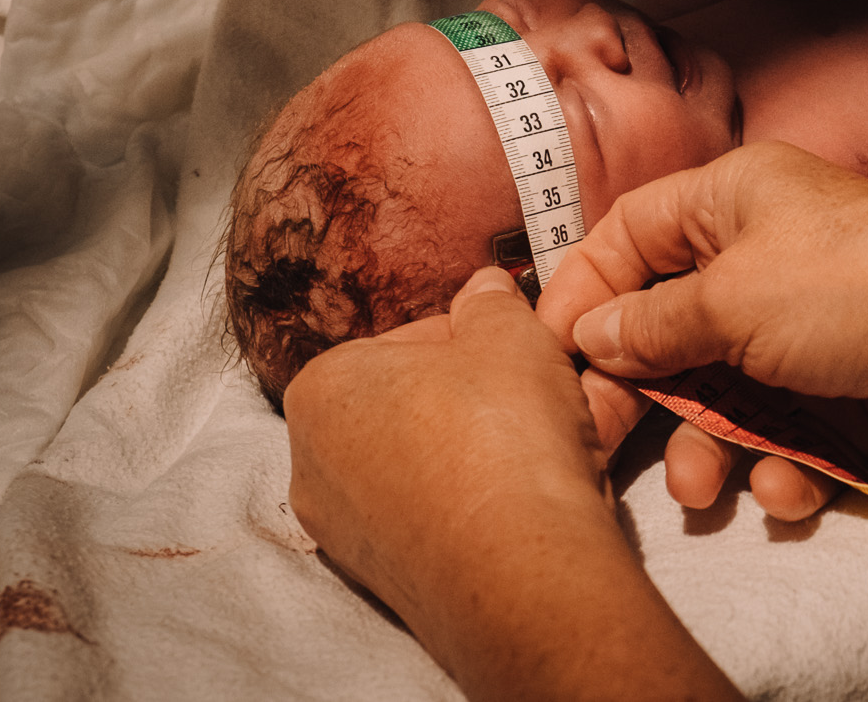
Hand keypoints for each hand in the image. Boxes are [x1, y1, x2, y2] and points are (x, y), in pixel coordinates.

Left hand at [284, 269, 731, 700]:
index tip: (522, 351)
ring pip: (431, 463)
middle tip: (542, 393)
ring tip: (554, 440)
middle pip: (417, 404)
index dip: (481, 340)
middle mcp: (313, 462)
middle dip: (481, 396)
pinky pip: (439, 516)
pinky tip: (533, 492)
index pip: (413, 339)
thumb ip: (491, 299)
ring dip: (487, 446)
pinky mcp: (386, 579)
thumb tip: (487, 288)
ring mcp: (345, 530)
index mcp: (323, 387)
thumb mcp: (510, 329)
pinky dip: (481, 498)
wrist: (520, 565)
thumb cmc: (503, 433)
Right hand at [536, 143, 867, 534]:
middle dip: (643, 395)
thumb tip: (591, 332)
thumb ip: (652, 322)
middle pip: (668, 330)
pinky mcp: (846, 394)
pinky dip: (779, 468)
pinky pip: (785, 436)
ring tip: (707, 490)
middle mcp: (764, 260)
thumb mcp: (733, 297)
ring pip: (722, 399)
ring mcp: (806, 332)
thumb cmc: (859, 286)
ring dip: (709, 451)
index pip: (629, 234)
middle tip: (608, 444)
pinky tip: (791, 489)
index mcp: (731, 201)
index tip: (549, 357)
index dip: (584, 290)